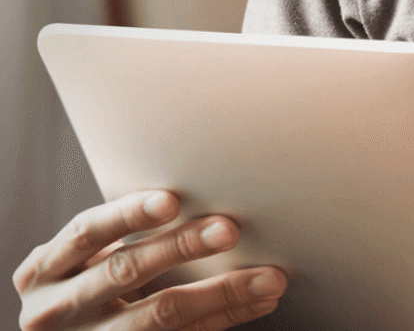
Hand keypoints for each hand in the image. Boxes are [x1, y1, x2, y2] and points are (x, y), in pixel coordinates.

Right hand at [13, 190, 286, 330]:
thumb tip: (192, 196)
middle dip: (182, 247)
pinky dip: (227, 316)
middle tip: (230, 228)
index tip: (171, 200)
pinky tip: (259, 301)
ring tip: (269, 277)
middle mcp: (57, 307)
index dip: (128, 216)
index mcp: (46, 269)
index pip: (87, 233)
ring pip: (160, 316)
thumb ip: (114, 235)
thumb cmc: (76, 287)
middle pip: (126, 271)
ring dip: (221, 292)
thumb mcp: (77, 261)